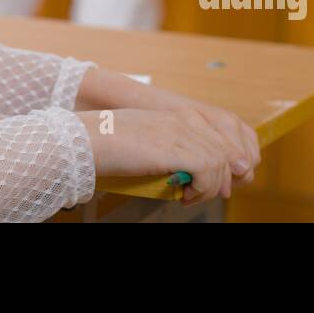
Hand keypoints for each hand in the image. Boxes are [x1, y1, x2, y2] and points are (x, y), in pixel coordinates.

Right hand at [76, 104, 258, 207]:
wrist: (88, 139)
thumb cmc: (109, 143)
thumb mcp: (149, 140)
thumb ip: (172, 149)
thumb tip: (190, 174)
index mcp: (179, 115)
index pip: (221, 139)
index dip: (222, 165)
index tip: (208, 184)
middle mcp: (185, 121)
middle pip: (226, 153)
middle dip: (220, 180)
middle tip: (198, 195)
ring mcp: (182, 133)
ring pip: (221, 165)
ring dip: (209, 188)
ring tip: (188, 197)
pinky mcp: (176, 150)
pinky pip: (209, 173)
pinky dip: (202, 190)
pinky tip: (183, 196)